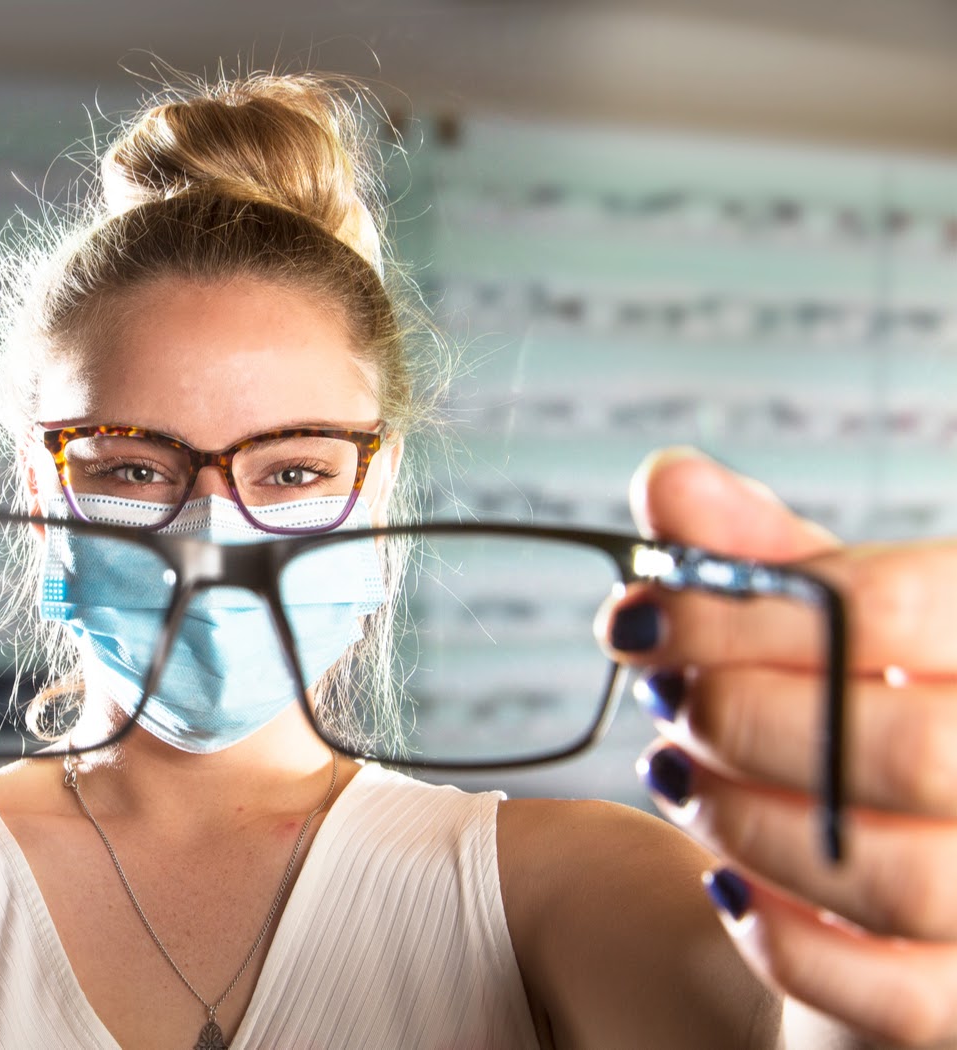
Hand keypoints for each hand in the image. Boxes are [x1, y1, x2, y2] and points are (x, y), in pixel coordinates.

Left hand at [601, 447, 956, 1047]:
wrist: (901, 873)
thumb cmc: (866, 722)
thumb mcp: (829, 626)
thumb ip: (760, 556)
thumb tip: (669, 481)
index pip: (895, 608)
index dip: (744, 610)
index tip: (640, 615)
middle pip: (905, 747)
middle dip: (744, 719)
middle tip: (666, 700)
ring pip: (894, 876)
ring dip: (744, 819)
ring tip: (678, 775)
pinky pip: (884, 995)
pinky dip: (778, 933)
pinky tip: (726, 879)